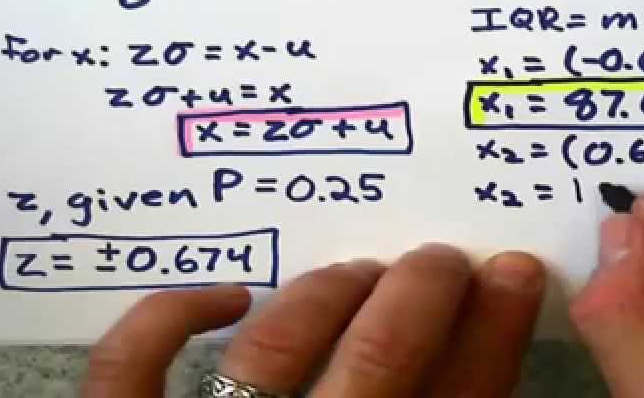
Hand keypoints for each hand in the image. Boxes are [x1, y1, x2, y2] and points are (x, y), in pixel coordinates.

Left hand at [83, 245, 545, 396]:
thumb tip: (466, 396)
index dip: (491, 339)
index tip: (514, 277)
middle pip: (378, 365)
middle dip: (423, 296)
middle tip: (443, 259)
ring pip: (271, 350)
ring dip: (328, 295)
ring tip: (363, 270)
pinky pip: (128, 370)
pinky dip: (167, 319)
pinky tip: (227, 296)